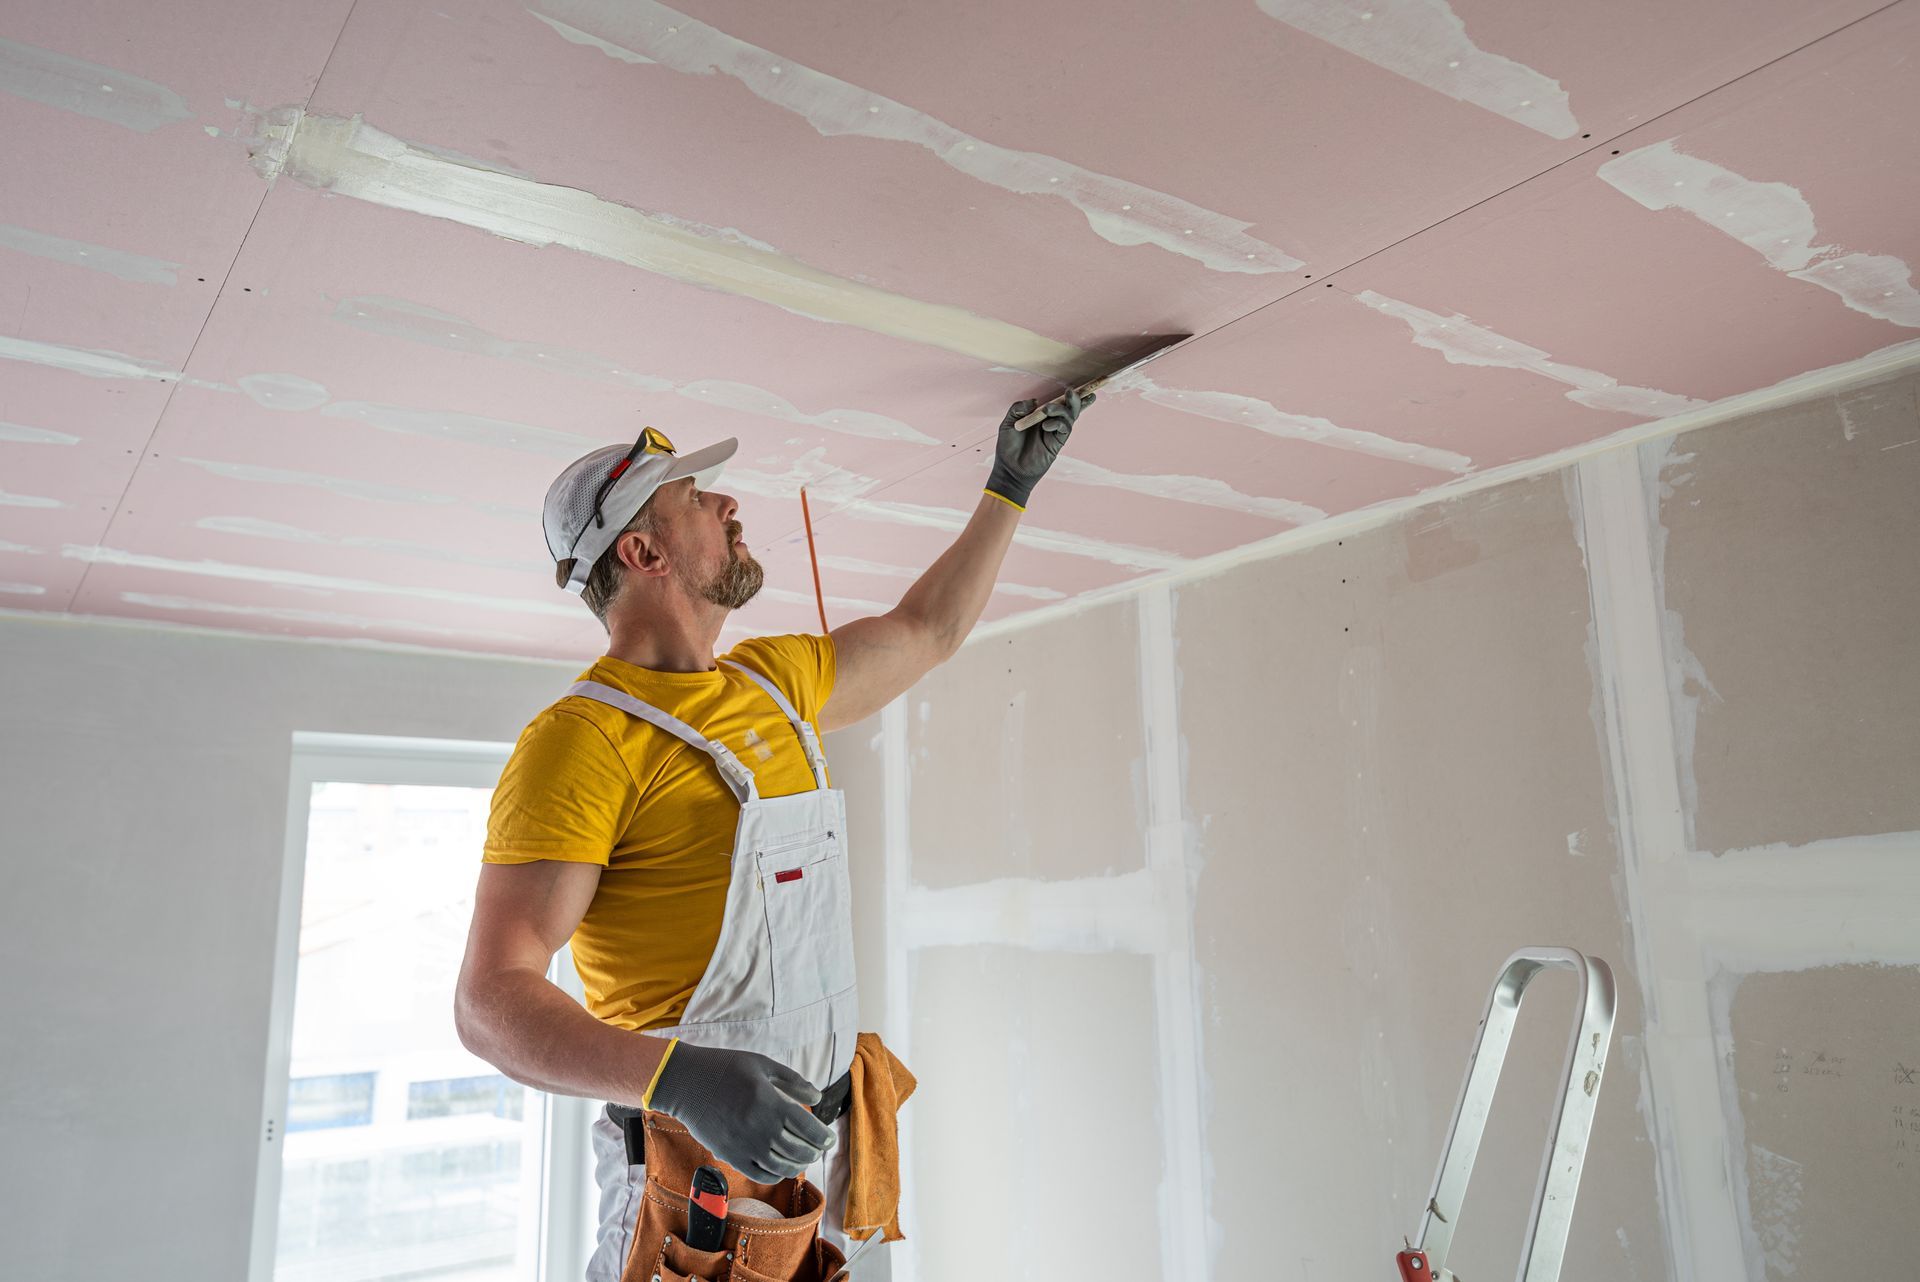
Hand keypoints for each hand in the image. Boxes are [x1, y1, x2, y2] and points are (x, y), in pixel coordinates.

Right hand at [646, 1041, 835, 1182]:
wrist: (686, 1082)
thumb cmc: (726, 1068)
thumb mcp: (763, 1065)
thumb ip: (792, 1082)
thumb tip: (817, 1097)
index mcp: (770, 1103)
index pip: (807, 1128)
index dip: (823, 1137)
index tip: (830, 1138)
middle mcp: (760, 1128)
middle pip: (797, 1150)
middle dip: (813, 1152)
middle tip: (819, 1149)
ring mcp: (744, 1145)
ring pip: (780, 1166)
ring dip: (797, 1165)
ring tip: (804, 1159)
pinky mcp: (729, 1156)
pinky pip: (758, 1174)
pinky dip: (775, 1175)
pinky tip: (781, 1168)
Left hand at [985, 389, 1092, 510]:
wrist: (1009, 468)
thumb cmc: (1007, 446)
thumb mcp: (1008, 423)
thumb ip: (1018, 408)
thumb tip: (1035, 401)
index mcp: (1040, 416)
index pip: (1058, 403)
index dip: (1071, 397)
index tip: (1082, 388)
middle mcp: (1050, 423)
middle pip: (1069, 409)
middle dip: (1075, 400)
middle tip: (1072, 392)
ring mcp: (1054, 433)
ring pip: (1069, 417)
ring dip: (1060, 410)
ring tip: (1047, 410)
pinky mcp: (1056, 444)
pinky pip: (1065, 429)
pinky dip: (1058, 423)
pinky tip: (1046, 426)